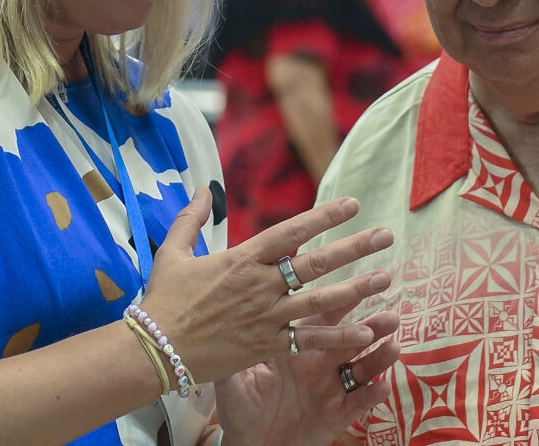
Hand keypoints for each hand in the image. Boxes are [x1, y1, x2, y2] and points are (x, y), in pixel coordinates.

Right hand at [141, 188, 393, 382]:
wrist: (153, 350)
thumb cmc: (162, 301)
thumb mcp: (172, 252)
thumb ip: (190, 218)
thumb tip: (201, 188)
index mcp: (242, 258)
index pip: (292, 231)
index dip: (325, 216)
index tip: (353, 204)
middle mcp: (261, 285)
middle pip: (317, 262)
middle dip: (355, 247)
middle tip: (386, 236)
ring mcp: (266, 316)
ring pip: (321, 300)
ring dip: (356, 289)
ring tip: (385, 278)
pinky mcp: (266, 346)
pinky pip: (309, 340)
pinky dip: (338, 338)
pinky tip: (366, 332)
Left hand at [215, 306, 400, 445]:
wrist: (250, 445)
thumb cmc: (240, 407)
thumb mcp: (234, 377)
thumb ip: (239, 348)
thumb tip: (230, 314)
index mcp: (298, 345)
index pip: (324, 316)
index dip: (344, 299)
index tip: (363, 281)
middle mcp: (319, 362)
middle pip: (351, 338)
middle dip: (373, 325)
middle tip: (392, 315)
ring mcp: (331, 388)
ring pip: (361, 368)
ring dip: (379, 357)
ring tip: (393, 347)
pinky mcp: (336, 415)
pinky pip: (357, 403)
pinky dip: (371, 395)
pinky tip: (383, 387)